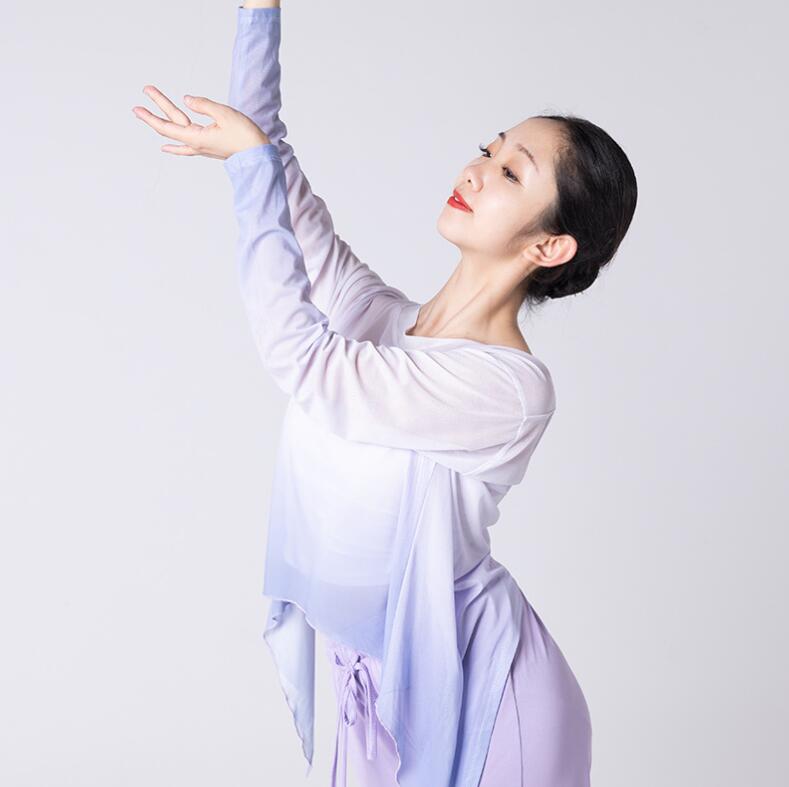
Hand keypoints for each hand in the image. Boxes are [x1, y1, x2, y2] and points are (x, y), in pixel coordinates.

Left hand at [132, 85, 269, 159]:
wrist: (259, 154)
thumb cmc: (245, 135)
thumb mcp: (224, 114)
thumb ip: (203, 105)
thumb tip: (186, 100)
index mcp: (196, 138)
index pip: (167, 126)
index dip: (151, 116)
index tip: (137, 107)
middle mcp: (196, 144)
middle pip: (170, 126)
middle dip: (156, 110)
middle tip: (146, 91)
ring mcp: (202, 147)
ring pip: (177, 133)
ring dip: (163, 123)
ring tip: (148, 117)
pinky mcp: (209, 147)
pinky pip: (186, 146)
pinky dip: (175, 145)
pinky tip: (167, 147)